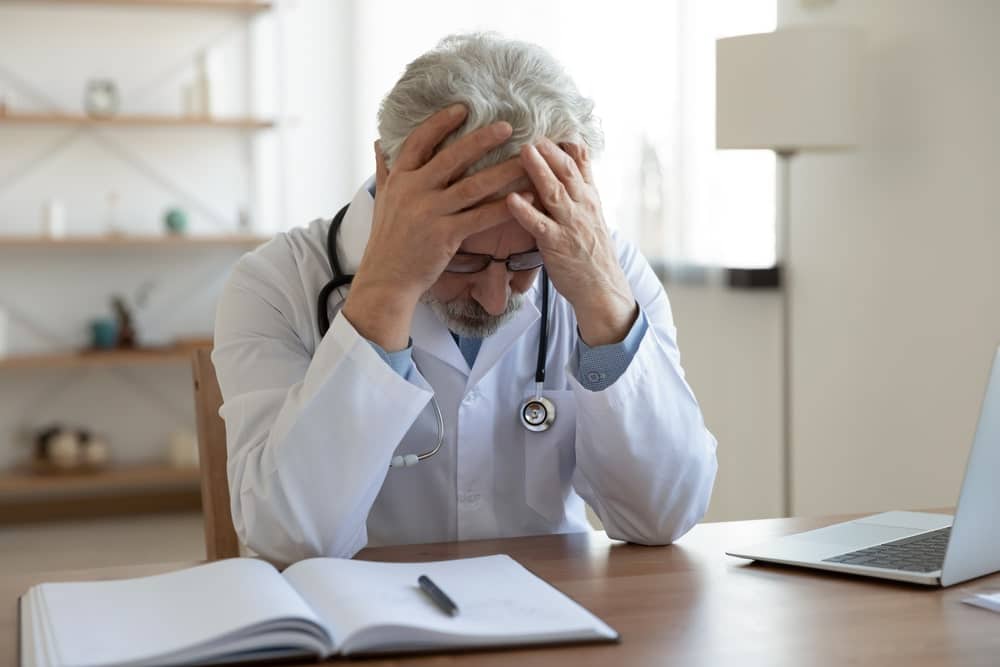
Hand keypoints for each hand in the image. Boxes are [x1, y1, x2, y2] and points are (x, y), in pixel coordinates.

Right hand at [342, 104, 525, 349]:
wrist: (386, 278)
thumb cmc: (387, 240)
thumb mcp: (381, 200)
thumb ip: (384, 170)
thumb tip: (379, 142)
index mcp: (400, 179)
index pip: (419, 141)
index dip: (440, 123)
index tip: (462, 108)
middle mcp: (414, 190)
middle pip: (452, 157)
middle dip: (482, 140)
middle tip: (508, 126)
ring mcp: (430, 213)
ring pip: (473, 185)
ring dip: (503, 171)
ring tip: (526, 160)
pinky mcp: (445, 235)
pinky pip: (481, 217)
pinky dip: (504, 206)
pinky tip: (525, 197)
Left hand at [506, 138, 636, 345]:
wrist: (602, 287)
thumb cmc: (592, 251)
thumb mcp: (593, 212)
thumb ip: (583, 183)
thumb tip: (577, 150)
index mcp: (590, 198)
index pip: (579, 164)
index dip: (563, 145)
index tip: (547, 129)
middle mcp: (582, 207)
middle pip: (567, 172)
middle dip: (550, 151)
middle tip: (531, 134)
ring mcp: (570, 225)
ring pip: (554, 192)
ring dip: (538, 170)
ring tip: (523, 152)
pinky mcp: (556, 245)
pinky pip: (539, 225)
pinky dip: (525, 211)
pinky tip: (511, 199)